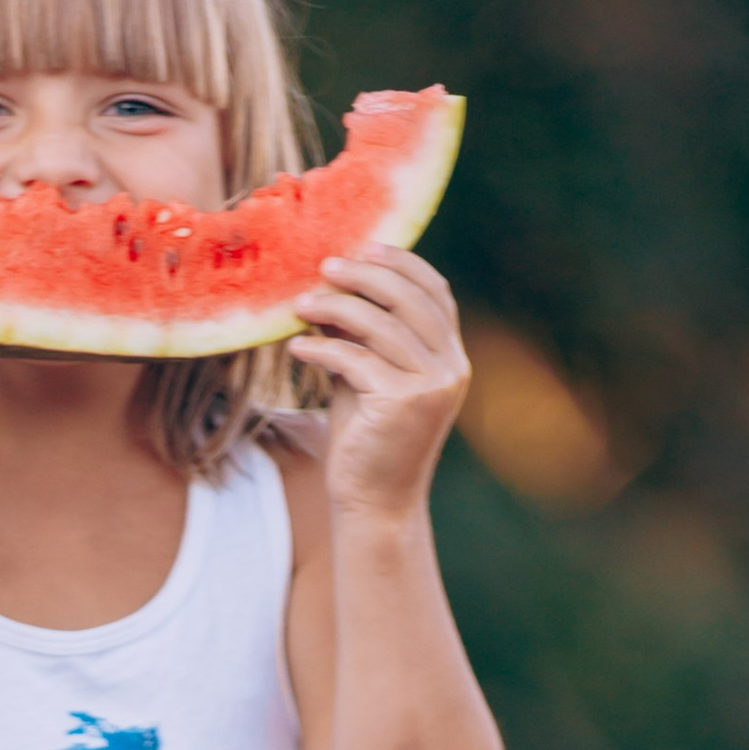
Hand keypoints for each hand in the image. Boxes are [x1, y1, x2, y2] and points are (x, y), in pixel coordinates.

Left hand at [292, 246, 468, 522]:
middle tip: (325, 265)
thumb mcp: (368, 377)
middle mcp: (451, 368)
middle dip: (366, 274)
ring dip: (336, 308)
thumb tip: (332, 283)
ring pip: (382, 325)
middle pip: (411, 299)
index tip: (364, 245)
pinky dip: (323, 348)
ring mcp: (432, 386)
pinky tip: (296, 348)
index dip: (403, 263)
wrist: (375, 504)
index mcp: (451, 358)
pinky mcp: (404, 404)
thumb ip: (363, 335)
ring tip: (300, 305)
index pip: (436, 293)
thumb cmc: (367, 440)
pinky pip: (357, 359)